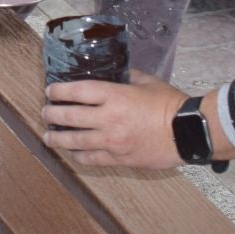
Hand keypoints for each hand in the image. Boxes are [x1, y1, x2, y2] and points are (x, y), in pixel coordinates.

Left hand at [40, 70, 186, 168]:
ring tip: (49, 137)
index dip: (58, 91)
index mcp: (114, 96)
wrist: (189, 132)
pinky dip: (79, 156)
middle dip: (51, 115)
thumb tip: (114, 74)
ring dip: (58, 138)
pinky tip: (72, 153)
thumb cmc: (169, 104)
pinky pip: (92, 160)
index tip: (50, 91)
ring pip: (76, 141)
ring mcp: (113, 141)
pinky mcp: (120, 158)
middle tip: (45, 113)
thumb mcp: (146, 81)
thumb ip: (126, 77)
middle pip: (69, 117)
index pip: (76, 91)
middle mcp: (108, 118)